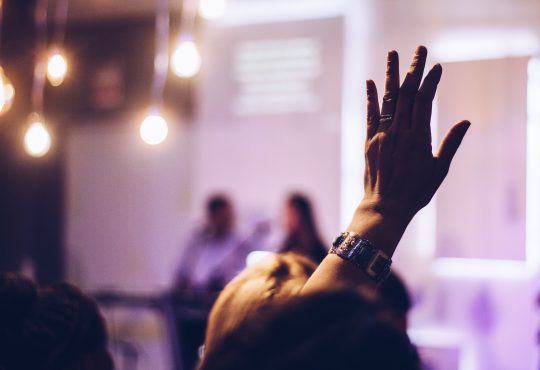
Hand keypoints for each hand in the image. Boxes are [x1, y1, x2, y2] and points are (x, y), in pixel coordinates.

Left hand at [348, 46, 469, 252]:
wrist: (385, 207)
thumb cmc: (415, 191)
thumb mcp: (439, 169)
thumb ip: (450, 143)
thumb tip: (465, 122)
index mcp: (418, 138)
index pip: (425, 101)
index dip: (430, 81)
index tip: (436, 67)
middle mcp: (399, 132)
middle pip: (406, 94)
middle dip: (413, 69)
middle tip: (419, 49)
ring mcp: (381, 135)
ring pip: (388, 99)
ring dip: (391, 75)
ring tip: (393, 54)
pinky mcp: (369, 142)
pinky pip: (369, 115)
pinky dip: (371, 98)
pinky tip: (370, 82)